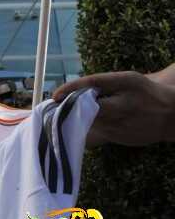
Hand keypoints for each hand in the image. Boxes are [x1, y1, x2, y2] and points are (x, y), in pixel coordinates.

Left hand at [53, 71, 174, 145]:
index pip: (94, 82)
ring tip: (70, 116)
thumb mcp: (126, 81)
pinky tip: (90, 125)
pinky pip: (99, 133)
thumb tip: (70, 91)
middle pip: (91, 107)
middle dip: (74, 109)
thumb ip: (102, 85)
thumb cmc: (143, 92)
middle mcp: (127, 102)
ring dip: (79, 120)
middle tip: (59, 108)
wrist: (171, 114)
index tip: (55, 95)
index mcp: (128, 82)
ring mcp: (126, 122)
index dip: (71, 88)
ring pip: (92, 122)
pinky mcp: (122, 138)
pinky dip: (90, 129)